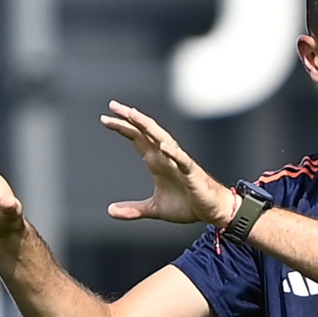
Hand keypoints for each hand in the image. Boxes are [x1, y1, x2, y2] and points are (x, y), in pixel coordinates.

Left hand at [100, 102, 236, 226]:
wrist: (212, 210)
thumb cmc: (187, 204)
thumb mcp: (154, 209)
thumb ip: (133, 209)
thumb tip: (110, 211)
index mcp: (156, 161)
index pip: (137, 138)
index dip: (122, 128)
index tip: (105, 119)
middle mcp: (166, 156)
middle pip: (146, 132)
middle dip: (130, 118)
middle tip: (113, 105)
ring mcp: (179, 162)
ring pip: (162, 139)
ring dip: (148, 126)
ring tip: (133, 115)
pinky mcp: (192, 173)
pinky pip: (182, 160)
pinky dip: (173, 153)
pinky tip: (163, 147)